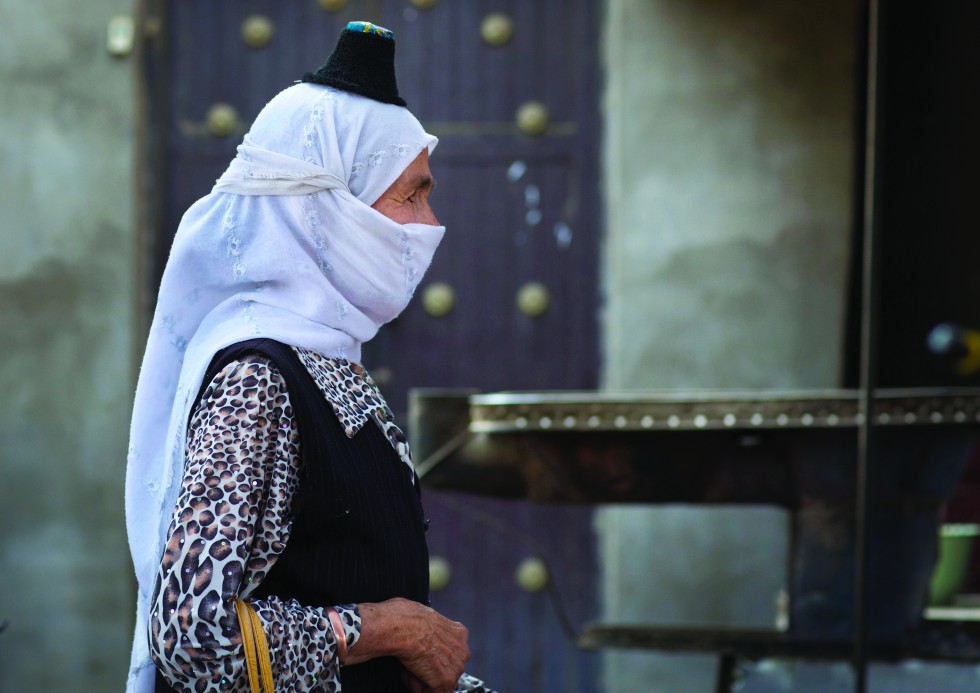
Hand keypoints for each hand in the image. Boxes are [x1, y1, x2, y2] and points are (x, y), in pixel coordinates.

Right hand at [350, 598, 468, 692]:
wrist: (401, 627)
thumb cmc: (405, 618)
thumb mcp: (425, 616)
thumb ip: (431, 629)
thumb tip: (421, 635)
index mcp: (459, 632)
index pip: (449, 653)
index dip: (431, 656)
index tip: (418, 654)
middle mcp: (462, 650)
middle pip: (446, 668)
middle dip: (427, 669)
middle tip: (411, 663)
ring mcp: (456, 667)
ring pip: (439, 682)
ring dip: (421, 678)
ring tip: (407, 667)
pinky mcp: (446, 681)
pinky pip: (432, 692)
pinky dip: (417, 687)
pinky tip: (408, 673)